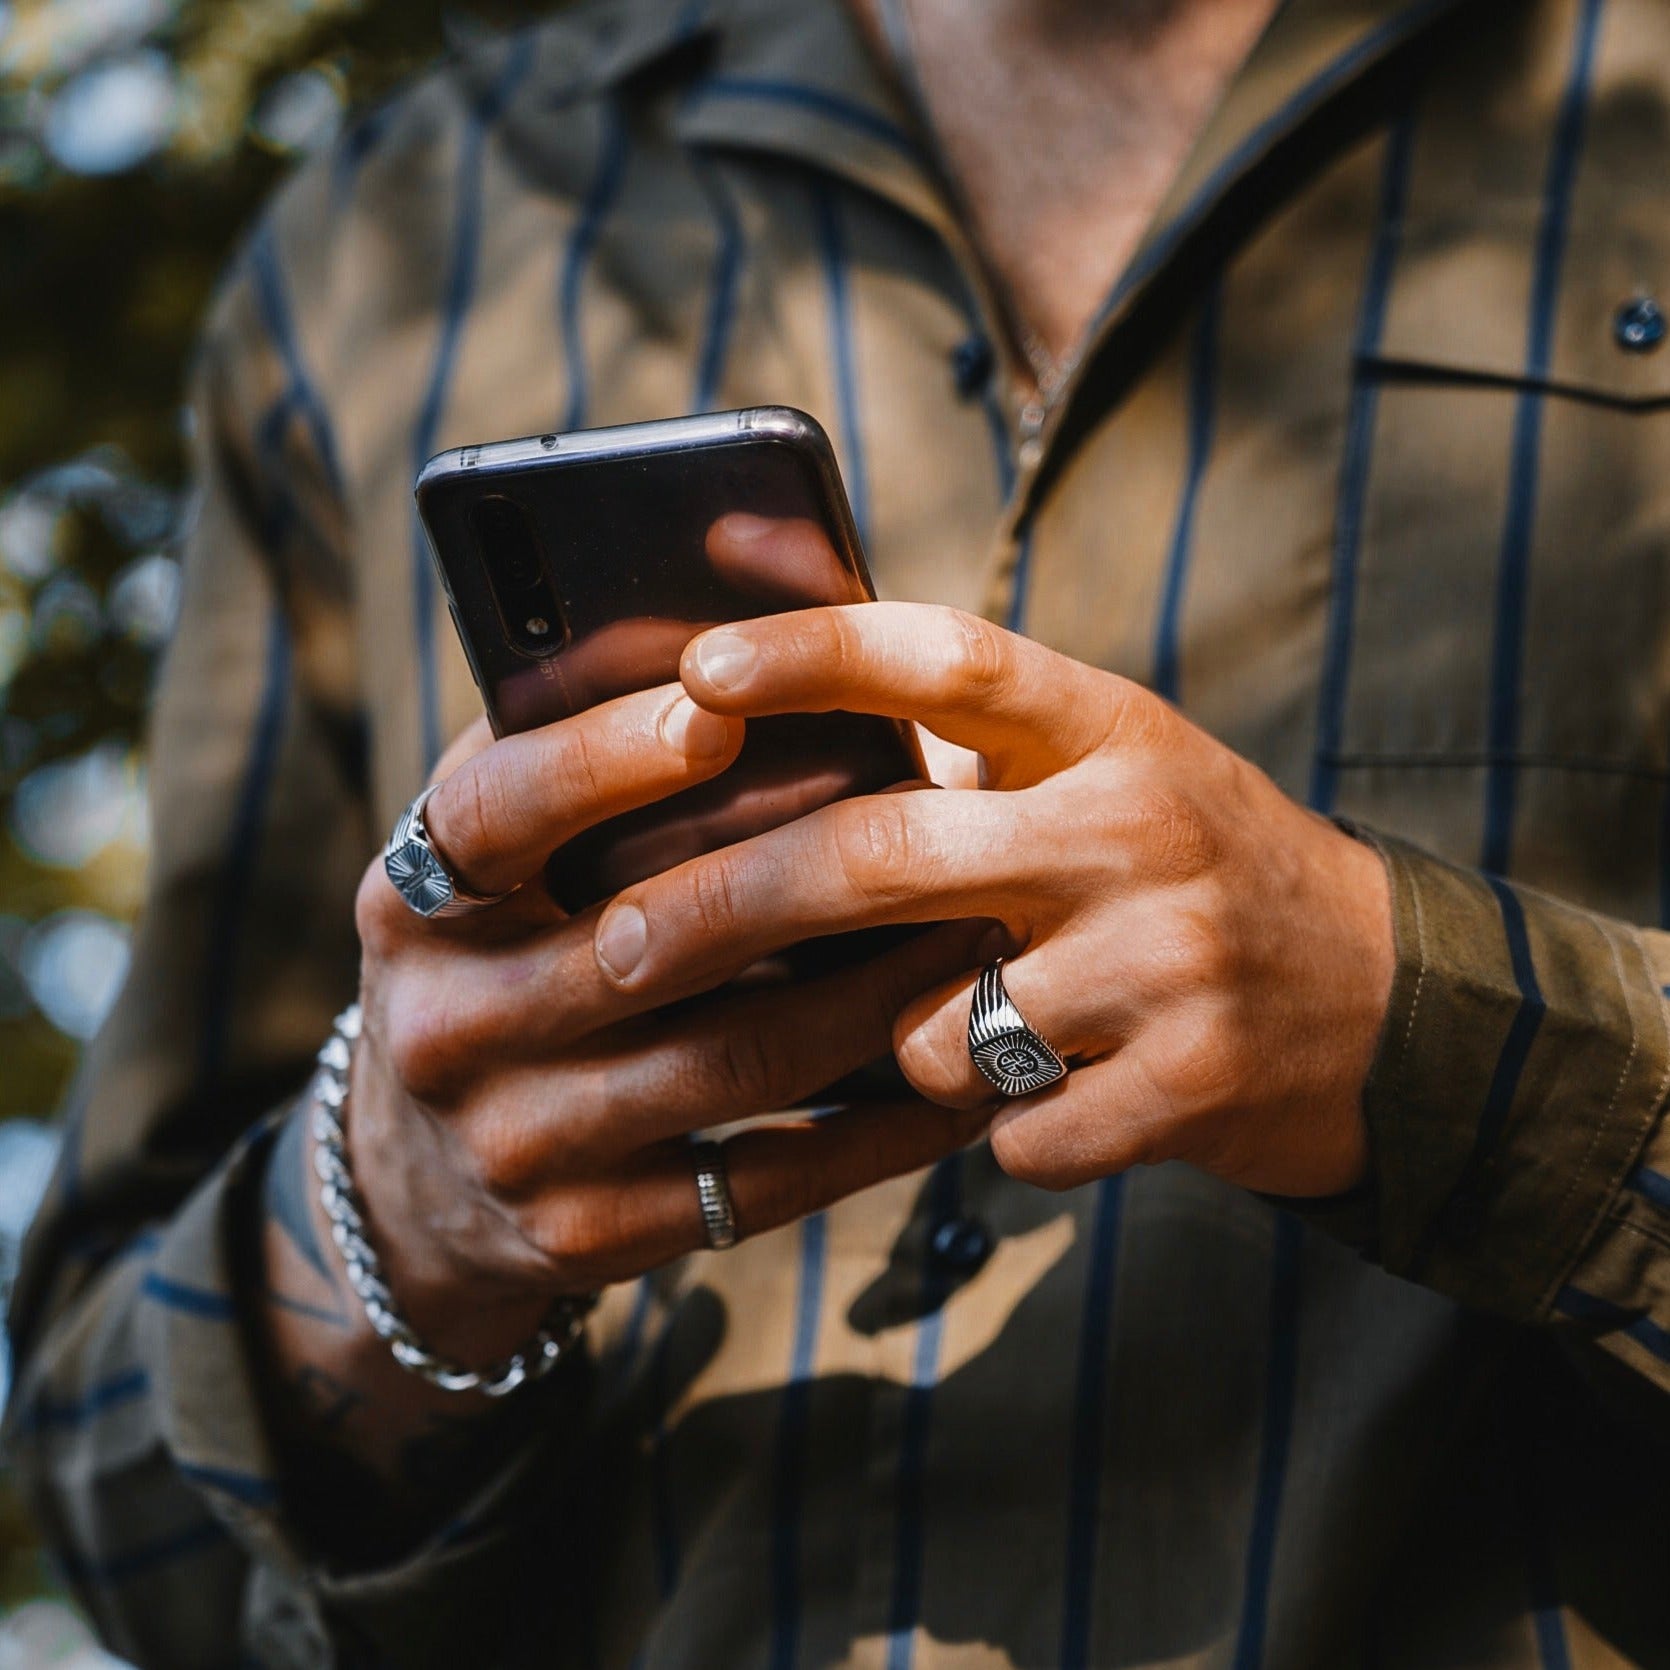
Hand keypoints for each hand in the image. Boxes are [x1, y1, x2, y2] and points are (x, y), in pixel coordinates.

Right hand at [346, 685, 989, 1366]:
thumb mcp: (486, 865)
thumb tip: (699, 642)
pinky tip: (957, 1079)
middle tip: (938, 819)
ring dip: (870, 998)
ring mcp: (515, 1145)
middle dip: (805, 880)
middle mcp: (446, 1028)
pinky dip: (875, 1129)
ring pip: (728, 1063)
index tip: (717, 706)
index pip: (492, 816)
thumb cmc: (495, 961)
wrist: (417, 1181)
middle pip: (640, 946)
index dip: (598, 761)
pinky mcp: (589, 1235)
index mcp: (410, 904)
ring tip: (978, 932)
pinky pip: (762, 1179)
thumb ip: (558, 755)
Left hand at [586, 599, 1394, 1199]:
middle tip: (615, 947)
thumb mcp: (1104, 771)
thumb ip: (967, 752)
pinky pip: (1010, 1133)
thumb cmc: (1189, 867)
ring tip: (977, 1033)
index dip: (812, 651)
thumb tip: (757, 707)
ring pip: (933, 1029)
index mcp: (1108, 727)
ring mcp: (1171, 957)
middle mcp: (1136, 824)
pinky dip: (1000, 1131)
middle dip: (722, 907)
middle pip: (881, 854)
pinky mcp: (1192, 1085)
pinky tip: (1056, 1098)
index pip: (943, 658)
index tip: (695, 669)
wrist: (1373, 1001)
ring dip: (910, 1051)